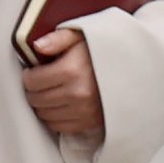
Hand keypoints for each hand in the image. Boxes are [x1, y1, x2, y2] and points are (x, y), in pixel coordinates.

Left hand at [21, 27, 104, 142]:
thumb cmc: (103, 51)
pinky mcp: (90, 123)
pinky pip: (59, 127)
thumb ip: (57, 38)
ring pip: (45, 115)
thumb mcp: (82, 35)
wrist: (135, 70)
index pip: (32, 81)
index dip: (29, 76)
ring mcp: (84, 111)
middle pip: (36, 99)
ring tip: (49, 93)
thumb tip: (36, 46)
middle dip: (33, 91)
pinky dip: (54, 118)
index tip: (33, 72)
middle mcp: (77, 94)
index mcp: (72, 71)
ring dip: (42, 105)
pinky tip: (59, 106)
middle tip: (40, 83)